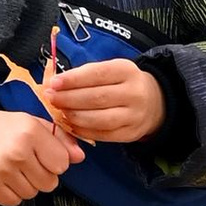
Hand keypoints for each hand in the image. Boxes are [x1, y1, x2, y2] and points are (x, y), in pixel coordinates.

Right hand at [0, 100, 81, 205]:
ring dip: (27, 185)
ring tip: (15, 169)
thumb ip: (61, 139)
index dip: (55, 161)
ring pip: (32, 193)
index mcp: (31, 132)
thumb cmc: (6, 127)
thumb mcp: (35, 124)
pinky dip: (12, 194)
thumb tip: (80, 157)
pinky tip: (6, 178)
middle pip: (49, 183)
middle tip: (29, 163)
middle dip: (43, 175)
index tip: (44, 155)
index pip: (62, 165)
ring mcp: (1, 169)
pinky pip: (14, 201)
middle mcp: (17, 151)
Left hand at [42, 56, 165, 145]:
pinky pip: (102, 135)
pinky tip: (71, 124)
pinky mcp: (130, 134)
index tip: (53, 83)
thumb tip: (55, 83)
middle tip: (51, 98)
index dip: (73, 79)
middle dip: (69, 99)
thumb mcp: (111, 70)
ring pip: (98, 119)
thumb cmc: (122, 83)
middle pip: (96, 98)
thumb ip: (85, 75)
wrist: (154, 102)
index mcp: (127, 71)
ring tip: (60, 111)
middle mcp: (133, 93)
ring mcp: (134, 116)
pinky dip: (83, 130)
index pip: (97, 74)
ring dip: (74, 116)